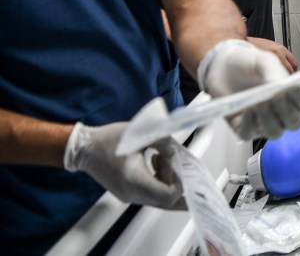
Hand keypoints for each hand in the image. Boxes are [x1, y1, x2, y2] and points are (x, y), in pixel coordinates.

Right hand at [64, 121, 183, 208]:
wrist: (84, 148)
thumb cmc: (109, 140)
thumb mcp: (140, 133)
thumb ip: (162, 141)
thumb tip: (174, 152)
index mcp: (135, 182)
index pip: (168, 195)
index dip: (179, 182)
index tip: (176, 163)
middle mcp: (132, 194)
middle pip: (166, 202)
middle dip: (177, 184)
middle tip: (179, 166)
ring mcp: (128, 196)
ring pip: (159, 198)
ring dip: (167, 180)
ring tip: (163, 157)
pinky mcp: (127, 193)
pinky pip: (150, 193)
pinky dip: (159, 180)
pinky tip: (156, 162)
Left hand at [198, 40, 299, 139]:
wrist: (221, 67)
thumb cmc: (247, 63)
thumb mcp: (264, 60)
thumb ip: (275, 71)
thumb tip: (282, 87)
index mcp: (290, 94)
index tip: (291, 89)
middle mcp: (280, 112)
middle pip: (294, 123)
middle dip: (287, 113)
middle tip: (275, 98)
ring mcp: (263, 122)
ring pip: (275, 133)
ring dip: (268, 120)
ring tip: (258, 103)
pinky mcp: (244, 128)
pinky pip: (250, 134)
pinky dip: (249, 124)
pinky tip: (246, 109)